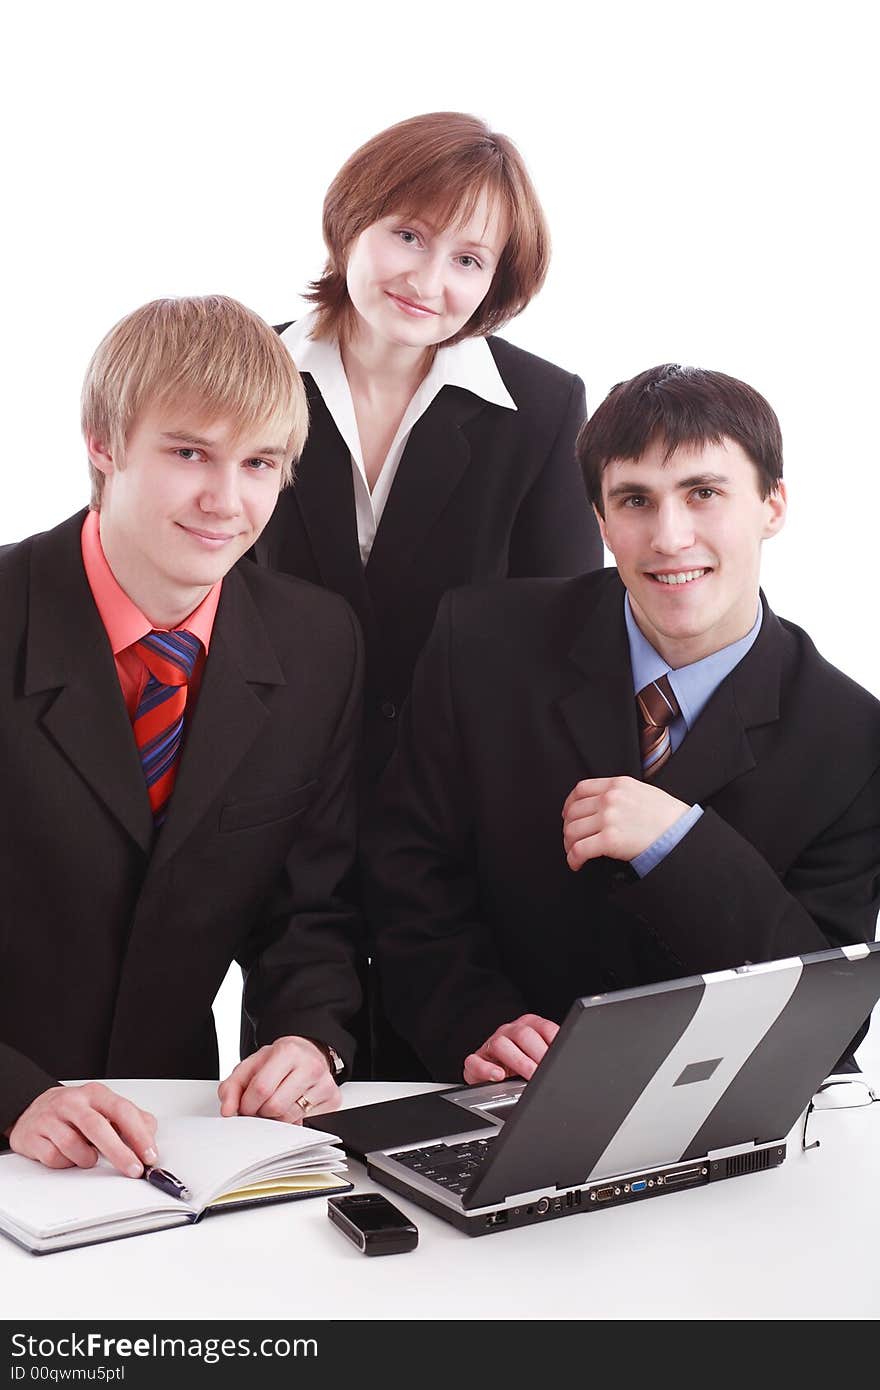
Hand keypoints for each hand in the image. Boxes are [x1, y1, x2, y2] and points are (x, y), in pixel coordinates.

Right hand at [6, 1083, 157, 1176]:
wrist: (33, 1110)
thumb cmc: (75, 1112)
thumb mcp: (104, 1109)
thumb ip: (131, 1121)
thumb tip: (150, 1139)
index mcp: (95, 1094)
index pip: (122, 1111)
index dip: (138, 1135)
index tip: (149, 1155)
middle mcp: (72, 1103)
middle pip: (98, 1127)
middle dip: (119, 1153)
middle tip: (133, 1169)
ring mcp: (50, 1118)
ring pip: (74, 1145)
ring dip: (87, 1159)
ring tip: (89, 1157)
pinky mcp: (33, 1137)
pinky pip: (54, 1158)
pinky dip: (66, 1163)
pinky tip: (68, 1157)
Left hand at [218, 1036, 340, 1123]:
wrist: (308, 1053)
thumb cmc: (279, 1061)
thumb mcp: (252, 1065)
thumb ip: (232, 1086)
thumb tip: (228, 1110)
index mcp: (288, 1051)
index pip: (261, 1088)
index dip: (247, 1104)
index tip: (245, 1106)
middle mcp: (311, 1066)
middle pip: (275, 1107)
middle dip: (261, 1113)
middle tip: (260, 1106)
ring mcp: (325, 1084)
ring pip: (290, 1119)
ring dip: (276, 1119)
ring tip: (276, 1104)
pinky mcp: (333, 1101)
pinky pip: (305, 1124)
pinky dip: (293, 1122)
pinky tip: (292, 1107)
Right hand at [463, 1014, 559, 1084]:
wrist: (495, 1075)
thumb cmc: (523, 1066)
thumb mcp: (540, 1058)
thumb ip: (552, 1056)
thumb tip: (571, 1063)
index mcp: (528, 1026)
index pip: (544, 1028)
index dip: (553, 1041)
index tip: (560, 1056)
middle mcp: (509, 1031)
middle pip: (523, 1034)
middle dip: (537, 1053)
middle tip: (547, 1070)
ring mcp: (491, 1044)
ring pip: (501, 1044)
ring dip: (518, 1061)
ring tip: (530, 1075)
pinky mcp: (475, 1061)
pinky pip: (475, 1061)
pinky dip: (486, 1069)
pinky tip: (498, 1076)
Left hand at [562, 776, 689, 867]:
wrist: (681, 831)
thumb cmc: (667, 815)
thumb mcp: (642, 791)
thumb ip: (620, 793)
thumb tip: (602, 803)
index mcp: (617, 785)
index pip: (581, 790)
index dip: (569, 804)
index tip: (568, 814)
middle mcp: (610, 799)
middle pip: (573, 812)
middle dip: (568, 828)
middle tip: (571, 838)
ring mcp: (608, 818)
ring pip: (572, 831)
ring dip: (569, 844)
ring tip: (574, 852)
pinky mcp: (610, 840)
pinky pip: (580, 849)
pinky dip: (573, 858)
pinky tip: (576, 863)